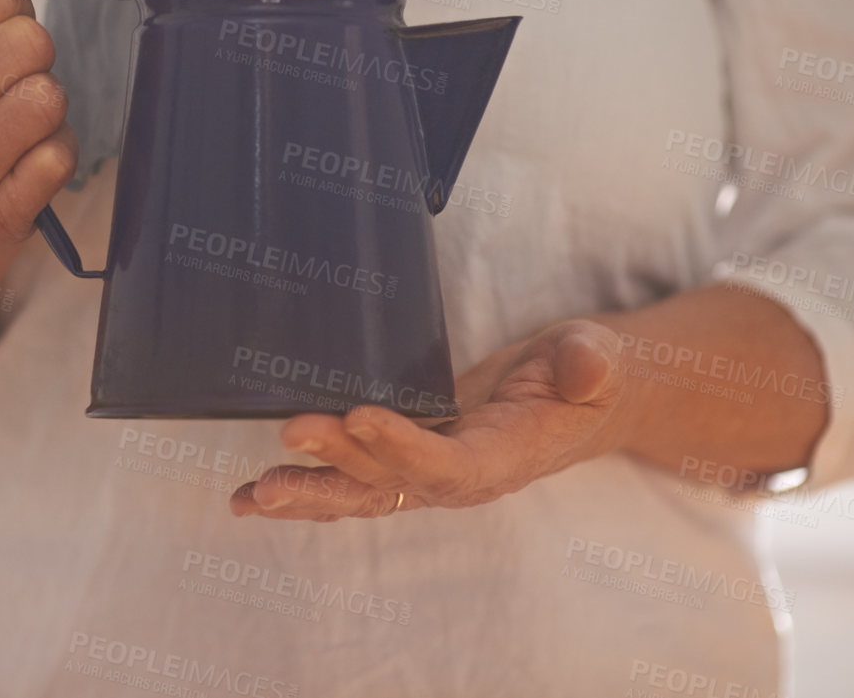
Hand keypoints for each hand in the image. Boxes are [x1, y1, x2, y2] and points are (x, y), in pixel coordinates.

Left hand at [230, 320, 631, 519]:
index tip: (360, 416)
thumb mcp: (600, 358)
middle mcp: (461, 477)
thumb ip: (592, 365)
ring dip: (307, 492)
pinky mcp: (407, 461)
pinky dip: (305, 491)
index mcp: (505, 457)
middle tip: (288, 433)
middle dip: (336, 461)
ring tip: (255, 493)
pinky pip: (354, 484)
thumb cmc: (588, 374)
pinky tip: (253, 497)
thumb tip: (590, 368)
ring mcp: (429, 474)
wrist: (582, 399)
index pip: (450, 464)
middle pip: (390, 481)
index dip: (404, 447)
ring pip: (362, 493)